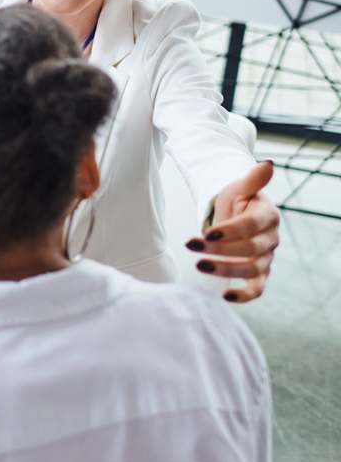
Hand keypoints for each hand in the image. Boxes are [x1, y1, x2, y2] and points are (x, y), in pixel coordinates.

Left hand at [184, 161, 279, 302]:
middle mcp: (270, 239)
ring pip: (251, 270)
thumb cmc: (238, 200)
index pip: (251, 226)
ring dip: (225, 270)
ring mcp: (266, 258)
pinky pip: (257, 289)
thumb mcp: (239, 187)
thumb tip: (267, 164)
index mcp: (268, 216)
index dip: (231, 230)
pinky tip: (225, 297)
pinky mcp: (259, 273)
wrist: (239, 214)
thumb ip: (251, 180)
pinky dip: (245, 296)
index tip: (207, 232)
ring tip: (199, 265)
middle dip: (219, 249)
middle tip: (191, 245)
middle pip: (249, 250)